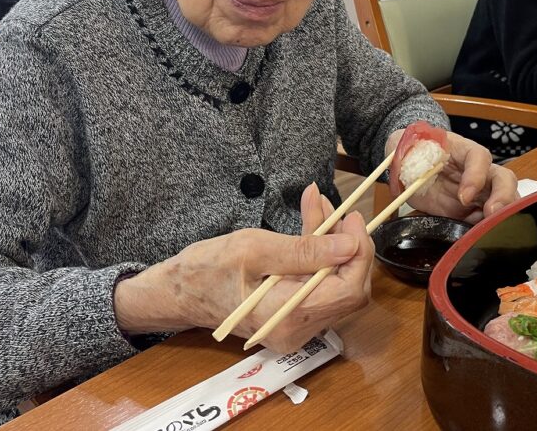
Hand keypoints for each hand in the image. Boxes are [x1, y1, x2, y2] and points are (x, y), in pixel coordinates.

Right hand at [114, 183, 372, 352]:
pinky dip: (320, 256)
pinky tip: (311, 223)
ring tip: (319, 205)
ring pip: (336, 286)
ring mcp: (295, 327)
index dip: (359, 252)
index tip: (352, 217)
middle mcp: (298, 331)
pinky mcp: (291, 318)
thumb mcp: (254, 248)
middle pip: (349, 290)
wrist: (177, 293)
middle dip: (349, 245)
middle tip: (339, 208)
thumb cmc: (207, 268)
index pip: (349, 289)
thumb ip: (305, 249)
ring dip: (334, 245)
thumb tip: (350, 245)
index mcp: (288, 316)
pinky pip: (319, 287)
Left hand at [384, 130, 518, 222]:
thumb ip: (404, 152)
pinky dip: (488, 231)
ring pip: (505, 200)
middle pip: (504, 179)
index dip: (476, 175)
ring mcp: (478, 192)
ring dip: (504, 215)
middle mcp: (477, 170)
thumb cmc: (411, 150)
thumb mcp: (404, 146)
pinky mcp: (472, 211)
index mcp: (461, 150)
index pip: (479, 157)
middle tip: (491, 213)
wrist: (409, 164)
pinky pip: (487, 221)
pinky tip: (479, 240)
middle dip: (503, 196)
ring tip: (492, 230)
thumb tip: (401, 160)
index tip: (464, 195)